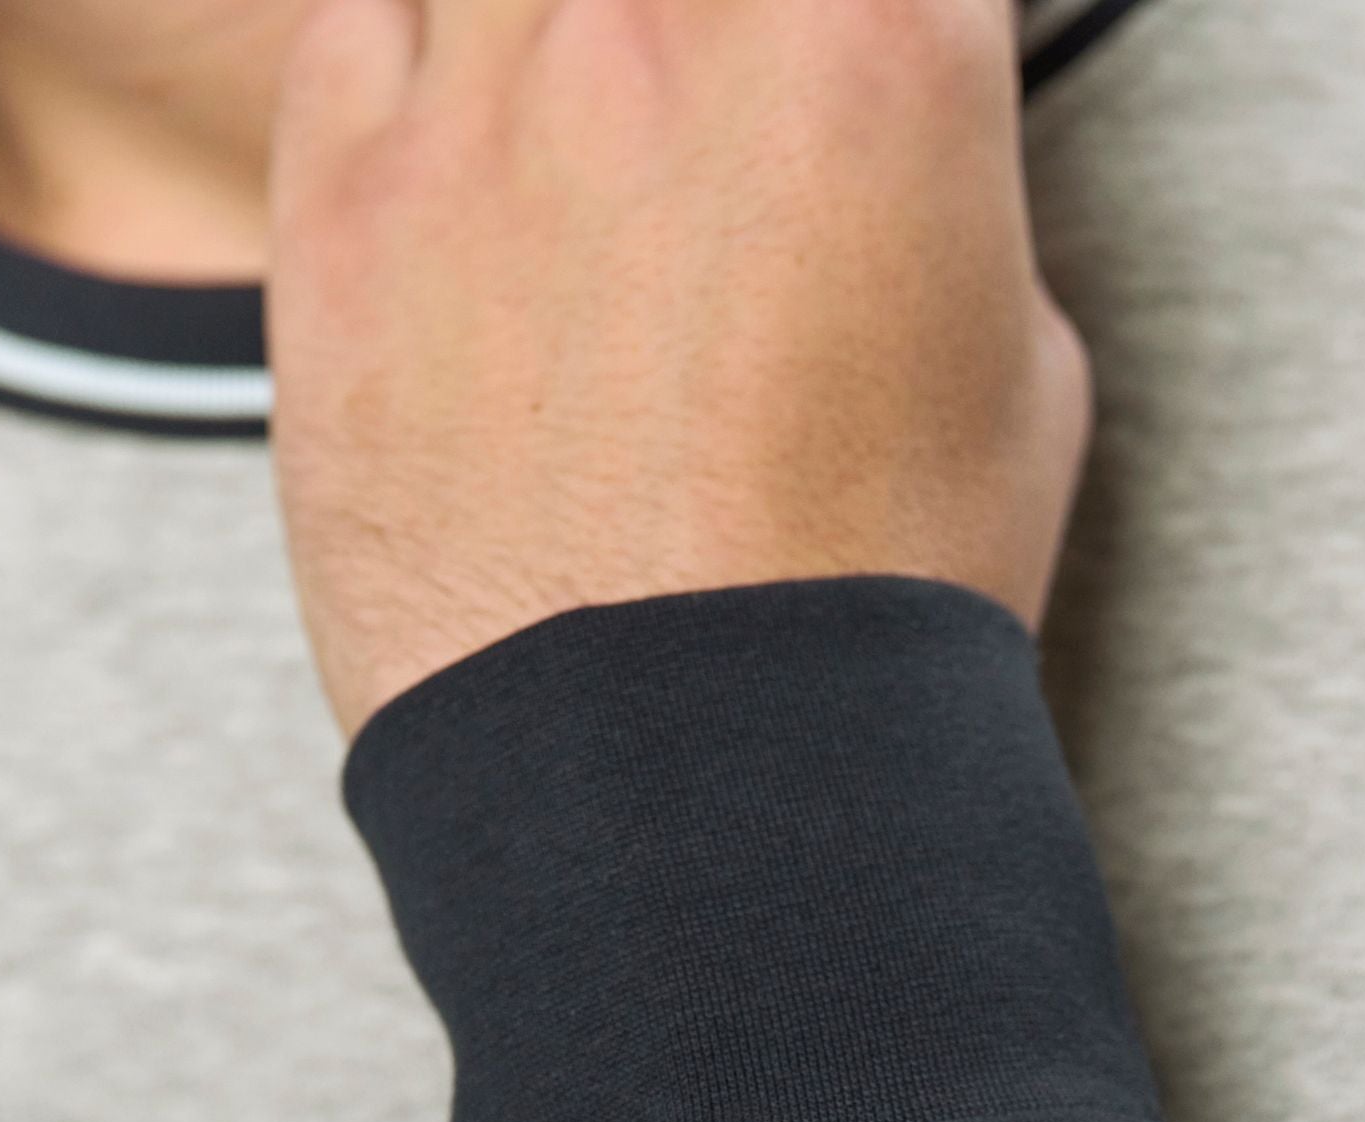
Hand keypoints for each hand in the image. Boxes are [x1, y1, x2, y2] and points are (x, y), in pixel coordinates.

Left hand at [267, 0, 1090, 736]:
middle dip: (695, 43)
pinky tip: (472, 169)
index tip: (845, 79)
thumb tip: (906, 164)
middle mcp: (667, 17)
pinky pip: (355, 26)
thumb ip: (951, 193)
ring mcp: (483, 104)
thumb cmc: (874, 610)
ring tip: (588, 148)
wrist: (690, 800)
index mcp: (874, 36)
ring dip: (553, 36)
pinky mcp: (341, 207)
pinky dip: (413, 64)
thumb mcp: (1023, 374)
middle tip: (704, 125)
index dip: (857, 29)